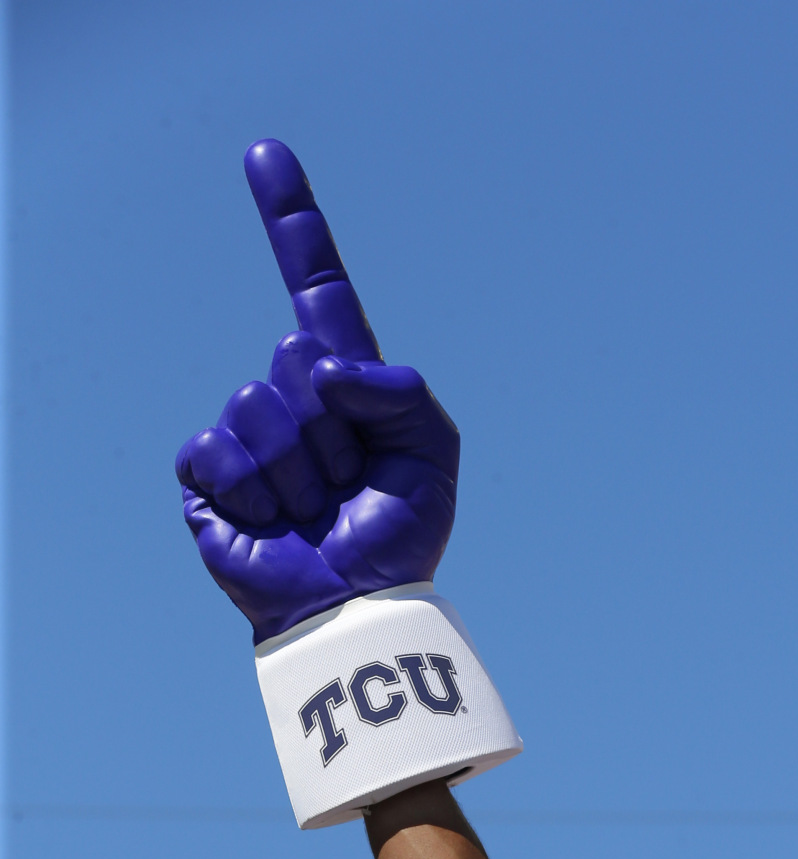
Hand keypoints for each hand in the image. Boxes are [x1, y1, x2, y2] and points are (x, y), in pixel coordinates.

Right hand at [176, 140, 458, 644]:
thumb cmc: (400, 535)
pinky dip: (259, 491)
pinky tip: (272, 521)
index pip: (317, 286)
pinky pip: (223, 448)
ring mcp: (246, 433)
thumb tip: (321, 365)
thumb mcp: (432, 454)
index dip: (292, 222)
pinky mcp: (208, 474)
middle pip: (296, 359)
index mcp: (346, 381)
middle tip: (348, 486)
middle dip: (335, 432)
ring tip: (317, 510)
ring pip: (262, 407)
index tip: (266, 154)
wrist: (359, 607)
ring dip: (303, 470)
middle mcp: (291, 395)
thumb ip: (401, 390)